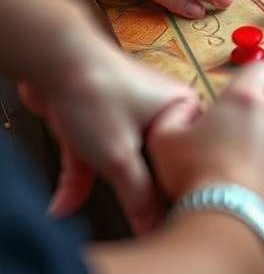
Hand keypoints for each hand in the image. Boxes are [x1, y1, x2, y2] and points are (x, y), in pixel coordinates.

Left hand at [17, 19, 196, 234]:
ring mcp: (129, 109)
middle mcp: (161, 106)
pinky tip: (65, 201)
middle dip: (133, 188)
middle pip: (155, 160)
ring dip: (100, 184)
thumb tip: (154, 224)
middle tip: (133, 211)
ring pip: (122, 156)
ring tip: (89, 206)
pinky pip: (98, 150)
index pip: (189, 157)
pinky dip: (81, 173)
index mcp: (182, 108)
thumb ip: (139, 195)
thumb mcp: (121, 157)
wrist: (53, 59)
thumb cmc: (98, 92)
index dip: (178, 185)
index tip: (168, 211)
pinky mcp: (101, 114)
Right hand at [146, 64, 263, 238]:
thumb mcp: (165, 139)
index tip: (256, 94)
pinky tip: (260, 205)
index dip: (263, 80)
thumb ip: (176, 114)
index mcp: (248, 101)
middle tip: (235, 154)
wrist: (225, 227)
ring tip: (246, 186)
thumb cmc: (193, 178)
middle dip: (261, 131)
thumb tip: (189, 109)